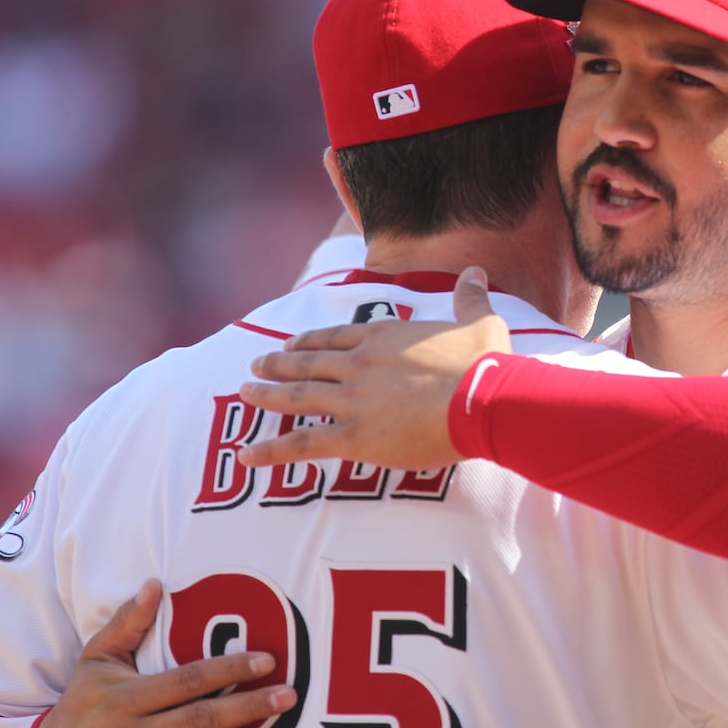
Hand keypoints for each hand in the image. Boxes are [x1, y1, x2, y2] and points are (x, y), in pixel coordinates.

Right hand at [32, 580, 295, 727]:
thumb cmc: (83, 709)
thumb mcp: (95, 664)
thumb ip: (126, 625)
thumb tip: (155, 584)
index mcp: (123, 698)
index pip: (186, 680)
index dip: (228, 668)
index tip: (267, 661)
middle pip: (198, 720)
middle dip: (248, 708)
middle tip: (288, 698)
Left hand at [238, 267, 510, 469]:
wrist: (481, 400)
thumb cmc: (483, 365)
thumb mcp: (480, 323)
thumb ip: (471, 298)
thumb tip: (475, 271)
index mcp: (383, 338)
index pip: (336, 337)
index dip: (310, 340)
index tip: (290, 343)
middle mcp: (359, 365)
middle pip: (308, 362)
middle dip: (278, 364)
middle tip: (255, 365)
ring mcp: (351, 400)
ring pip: (297, 397)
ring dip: (267, 395)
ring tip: (244, 393)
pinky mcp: (353, 436)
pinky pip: (302, 444)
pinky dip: (271, 451)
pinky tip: (246, 456)